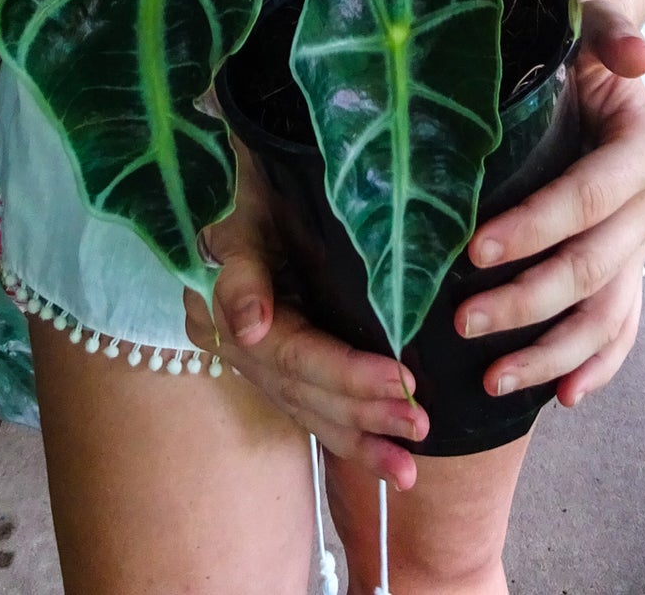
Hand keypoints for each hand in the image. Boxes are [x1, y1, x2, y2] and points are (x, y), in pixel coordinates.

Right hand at [184, 154, 427, 489]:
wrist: (240, 174)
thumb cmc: (247, 183)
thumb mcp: (240, 213)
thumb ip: (242, 272)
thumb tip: (250, 329)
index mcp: (225, 311)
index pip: (294, 356)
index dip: (348, 374)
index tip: (403, 380)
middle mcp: (241, 345)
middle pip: (305, 391)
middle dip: (365, 413)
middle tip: (419, 424)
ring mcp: (259, 358)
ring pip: (310, 410)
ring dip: (361, 441)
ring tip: (407, 470)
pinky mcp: (282, 360)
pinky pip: (313, 405)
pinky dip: (349, 433)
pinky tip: (385, 455)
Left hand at [453, 0, 644, 406]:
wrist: (595, 62)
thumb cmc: (578, 44)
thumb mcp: (590, 25)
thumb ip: (609, 30)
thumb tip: (634, 54)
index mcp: (644, 149)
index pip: (589, 198)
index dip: (537, 226)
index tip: (474, 249)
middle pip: (591, 267)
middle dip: (526, 299)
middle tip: (461, 321)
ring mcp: (641, 243)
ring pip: (605, 312)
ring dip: (551, 351)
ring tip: (492, 379)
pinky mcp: (628, 268)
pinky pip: (620, 327)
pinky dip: (595, 364)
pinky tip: (560, 395)